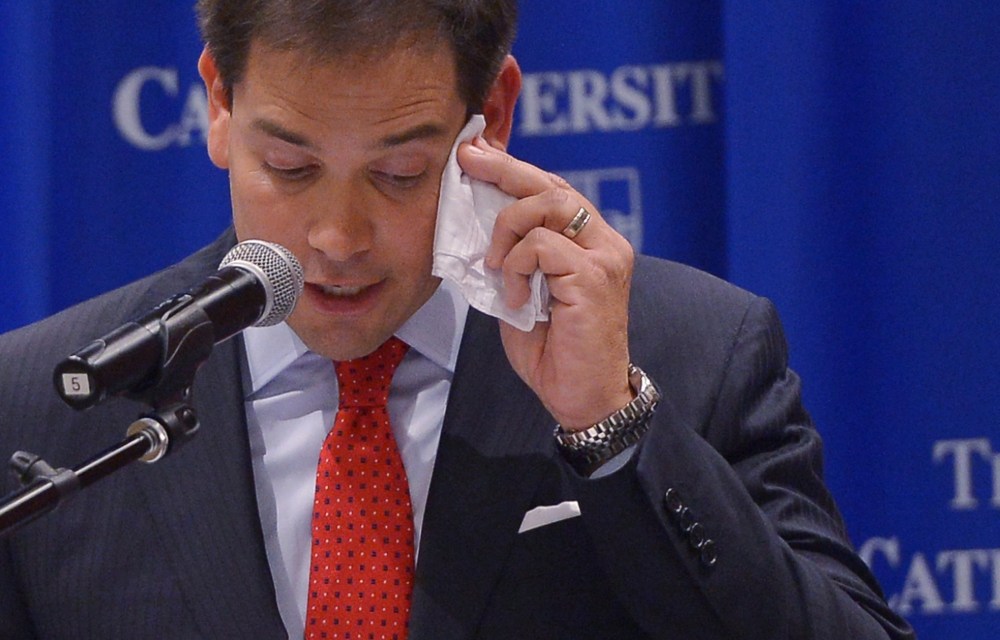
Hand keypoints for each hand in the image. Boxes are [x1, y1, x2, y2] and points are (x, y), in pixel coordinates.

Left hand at [456, 137, 634, 429]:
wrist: (583, 398)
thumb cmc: (554, 351)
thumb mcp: (522, 292)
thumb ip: (513, 257)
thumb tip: (476, 222)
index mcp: (590, 242)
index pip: (551, 189)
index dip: (513, 168)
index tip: (475, 152)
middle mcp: (604, 242)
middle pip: (551, 184)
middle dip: (503, 168)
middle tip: (467, 160)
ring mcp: (604, 257)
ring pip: (547, 204)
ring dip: (507, 230)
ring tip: (495, 265)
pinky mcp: (594, 278)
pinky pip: (542, 246)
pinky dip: (516, 267)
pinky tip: (516, 298)